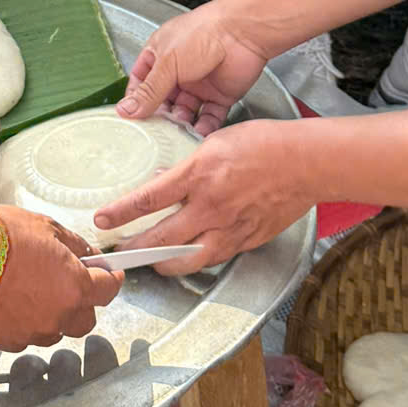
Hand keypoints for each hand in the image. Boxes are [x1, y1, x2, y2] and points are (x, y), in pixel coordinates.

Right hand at [0, 204, 122, 348]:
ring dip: (51, 315)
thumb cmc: (1, 236)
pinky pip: (25, 336)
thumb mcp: (46, 227)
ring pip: (54, 331)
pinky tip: (8, 300)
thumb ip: (74, 246)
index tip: (110, 274)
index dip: (111, 280)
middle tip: (66, 282)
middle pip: (85, 320)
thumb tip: (88, 256)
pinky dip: (23, 322)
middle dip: (81, 303)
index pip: (108, 291)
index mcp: (75, 287)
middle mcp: (58, 316)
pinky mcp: (6, 341)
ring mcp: (32, 333)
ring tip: (30, 290)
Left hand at [93, 118, 317, 273]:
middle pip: (161, 238)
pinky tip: (188, 256)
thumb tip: (164, 182)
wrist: (307, 162)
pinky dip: (196, 259)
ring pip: (186, 260)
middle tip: (118, 250)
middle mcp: (211, 205)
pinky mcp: (246, 241)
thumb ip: (188, 168)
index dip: (120, 213)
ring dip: (163, 263)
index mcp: (199, 174)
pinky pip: (214, 257)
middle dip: (135, 247)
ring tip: (150, 261)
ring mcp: (230, 227)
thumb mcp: (215, 143)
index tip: (101, 220)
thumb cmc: (264, 143)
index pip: (148, 199)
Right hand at [120, 4, 272, 134]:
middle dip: (160, 117)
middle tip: (156, 132)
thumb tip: (125, 109)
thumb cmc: (204, 33)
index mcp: (160, 55)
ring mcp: (199, 84)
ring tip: (178, 133)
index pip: (141, 83)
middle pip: (163, 102)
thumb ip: (148, 91)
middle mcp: (179, 70)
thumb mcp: (167, 63)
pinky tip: (199, 134)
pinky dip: (204, 127)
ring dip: (181, 124)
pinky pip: (209, 117)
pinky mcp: (220, 95)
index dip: (136, 101)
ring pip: (185, 112)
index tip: (132, 119)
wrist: (243, 32)